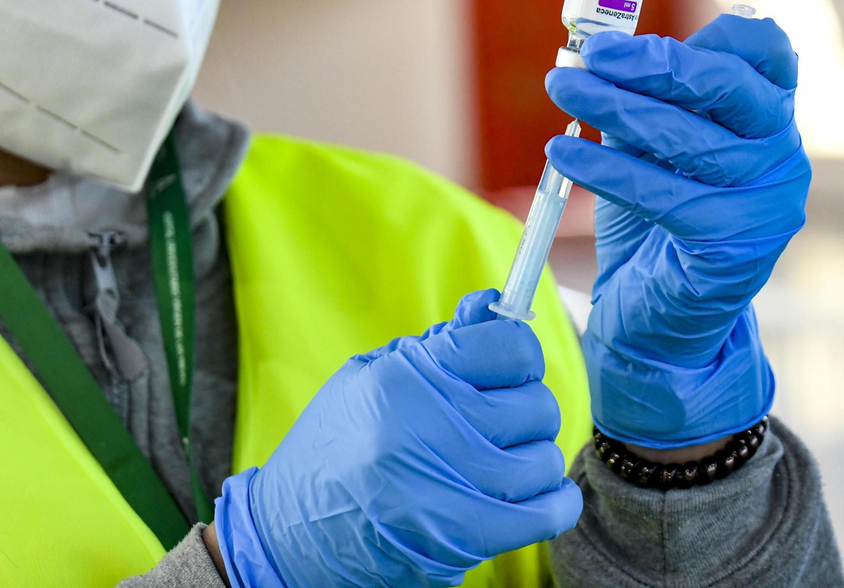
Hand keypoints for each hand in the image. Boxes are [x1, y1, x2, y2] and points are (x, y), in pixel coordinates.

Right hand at [213, 290, 582, 587]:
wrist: (290, 535)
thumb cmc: (334, 447)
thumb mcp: (371, 376)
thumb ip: (441, 343)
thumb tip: (494, 304)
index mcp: (408, 378)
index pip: (509, 346)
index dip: (519, 354)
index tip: (511, 367)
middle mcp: (430, 427)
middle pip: (535, 404)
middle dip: (526, 410)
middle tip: (502, 420)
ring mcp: (448, 486)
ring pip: (544, 458)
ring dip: (532, 459)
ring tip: (502, 462)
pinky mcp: (461, 538)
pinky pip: (546, 512)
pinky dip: (553, 503)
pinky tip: (532, 495)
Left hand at [544, 13, 809, 448]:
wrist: (657, 317)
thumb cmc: (655, 216)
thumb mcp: (653, 140)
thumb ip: (646, 92)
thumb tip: (598, 43)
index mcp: (770, 112)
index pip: (766, 48)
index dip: (707, 30)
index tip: (640, 29)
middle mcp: (783, 151)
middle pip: (728, 86)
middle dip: (652, 63)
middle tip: (587, 56)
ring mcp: (769, 201)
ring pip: (691, 140)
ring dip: (616, 109)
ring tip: (562, 90)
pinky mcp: (738, 246)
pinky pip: (667, 196)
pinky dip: (608, 170)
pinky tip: (564, 155)